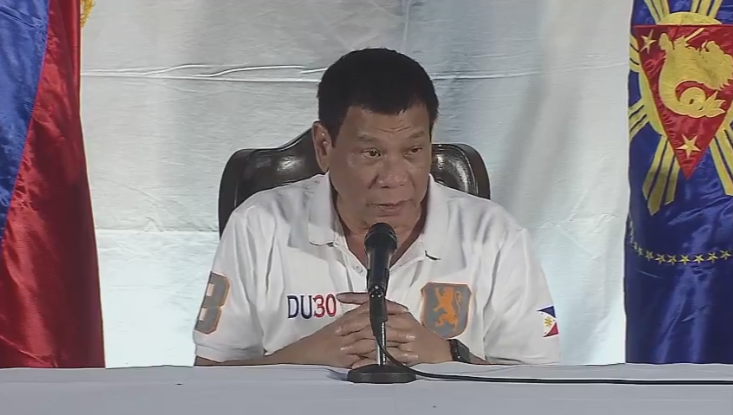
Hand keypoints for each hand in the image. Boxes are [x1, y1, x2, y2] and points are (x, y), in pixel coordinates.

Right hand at [273, 296, 408, 367]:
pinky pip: (366, 359)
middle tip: (413, 332)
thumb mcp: (338, 326)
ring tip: (409, 351)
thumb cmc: (320, 341)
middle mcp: (348, 328)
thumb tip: (369, 315)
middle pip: (376, 326)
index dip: (389, 311)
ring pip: (374, 342)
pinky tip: (393, 364)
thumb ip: (353, 319)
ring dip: (393, 346)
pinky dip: (381, 361)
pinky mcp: (346, 357)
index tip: (404, 312)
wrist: (304, 353)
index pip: (371, 311)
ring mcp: (347, 343)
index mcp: (348, 319)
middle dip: (396, 329)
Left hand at [337, 292, 452, 368]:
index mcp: (396, 312)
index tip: (340, 297)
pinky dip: (367, 361)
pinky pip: (382, 358)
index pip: (373, 301)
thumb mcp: (400, 319)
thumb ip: (383, 314)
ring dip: (356, 345)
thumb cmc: (417, 335)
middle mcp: (399, 321)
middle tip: (337, 331)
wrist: (437, 349)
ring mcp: (401, 337)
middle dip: (351, 326)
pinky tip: (356, 364)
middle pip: (370, 320)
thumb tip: (362, 308)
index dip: (355, 298)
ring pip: (374, 339)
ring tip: (343, 348)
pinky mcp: (403, 354)